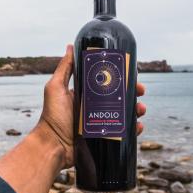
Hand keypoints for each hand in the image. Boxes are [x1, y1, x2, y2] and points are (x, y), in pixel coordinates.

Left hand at [39, 44, 145, 167]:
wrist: (53, 146)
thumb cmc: (52, 116)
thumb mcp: (56, 88)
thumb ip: (64, 68)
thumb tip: (70, 46)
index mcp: (86, 94)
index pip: (108, 82)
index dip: (121, 78)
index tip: (132, 74)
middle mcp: (94, 107)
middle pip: (120, 97)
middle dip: (133, 93)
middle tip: (140, 92)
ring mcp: (100, 123)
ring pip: (125, 114)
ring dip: (136, 110)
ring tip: (140, 110)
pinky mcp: (104, 137)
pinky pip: (123, 132)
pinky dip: (134, 129)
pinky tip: (138, 127)